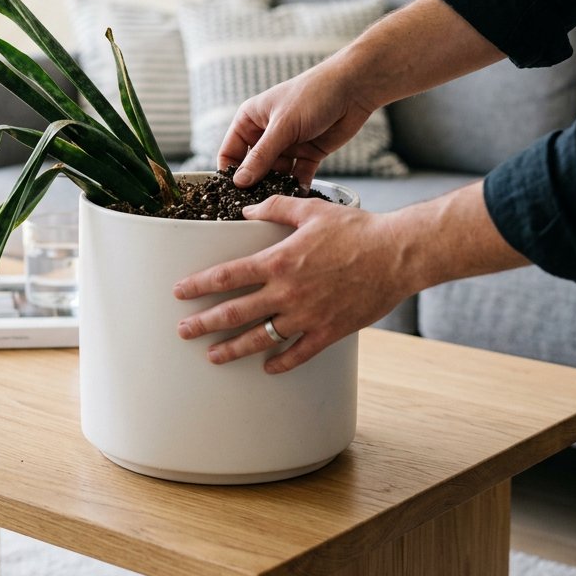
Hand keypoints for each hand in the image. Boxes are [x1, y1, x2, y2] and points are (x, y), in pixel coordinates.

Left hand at [174, 194, 410, 373]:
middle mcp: (287, 292)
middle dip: (204, 324)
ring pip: (260, 338)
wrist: (396, 254)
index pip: (227, 276)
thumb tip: (247, 210)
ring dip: (233, 349)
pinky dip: (280, 362)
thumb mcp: (310, 210)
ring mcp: (307, 316)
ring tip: (213, 356)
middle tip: (183, 332)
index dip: (199, 285)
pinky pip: (298, 353)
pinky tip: (266, 367)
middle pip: (235, 312)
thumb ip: (275, 209)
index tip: (179, 292)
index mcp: (279, 261)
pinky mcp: (329, 332)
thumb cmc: (355, 229)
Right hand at [218, 57, 374, 188]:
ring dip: (277, 186)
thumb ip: (261, 156)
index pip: (230, 152)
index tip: (234, 193)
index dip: (231, 173)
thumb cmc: (312, 95)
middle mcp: (266, 133)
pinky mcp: (308, 153)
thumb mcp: (282, 126)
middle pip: (253, 167)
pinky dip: (298, 185)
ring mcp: (287, 144)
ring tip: (279, 200)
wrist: (353, 88)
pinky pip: (298, 176)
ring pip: (276, 174)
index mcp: (250, 120)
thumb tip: (239, 182)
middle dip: (255, 184)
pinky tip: (299, 194)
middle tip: (257, 204)